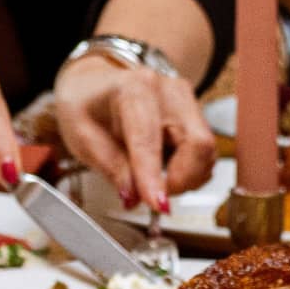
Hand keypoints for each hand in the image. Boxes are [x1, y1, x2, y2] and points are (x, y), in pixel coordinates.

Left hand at [54, 56, 215, 210]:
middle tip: (157, 195)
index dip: (154, 177)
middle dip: (183, 180)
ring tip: (158, 180)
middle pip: (198, 144)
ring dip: (187, 177)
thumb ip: (111, 167)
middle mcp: (169, 92)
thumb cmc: (86, 103)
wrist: (95, 83)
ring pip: (207, 152)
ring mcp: (187, 102)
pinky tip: (168, 168)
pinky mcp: (196, 115)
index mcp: (133, 90)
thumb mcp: (82, 137)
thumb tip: (135, 197)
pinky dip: (191, 170)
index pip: (149, 140)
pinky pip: (206, 153)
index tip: (157, 205)